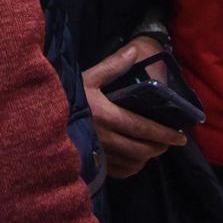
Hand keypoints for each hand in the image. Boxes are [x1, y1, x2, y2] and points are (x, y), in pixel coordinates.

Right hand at [80, 36, 187, 178]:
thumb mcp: (88, 77)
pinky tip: (137, 160)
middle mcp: (106, 138)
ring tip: (157, 149)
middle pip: (142, 149)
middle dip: (161, 146)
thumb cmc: (66, 96)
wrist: (41, 119)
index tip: (181, 136)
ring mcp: (100, 153)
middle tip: (172, 142)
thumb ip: (112, 65)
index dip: (164, 134)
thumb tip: (134, 51)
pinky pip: (120, 171)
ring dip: (149, 157)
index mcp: (107, 115)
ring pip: (134, 162)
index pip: (143, 128)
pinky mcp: (94, 163)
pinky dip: (134, 167)